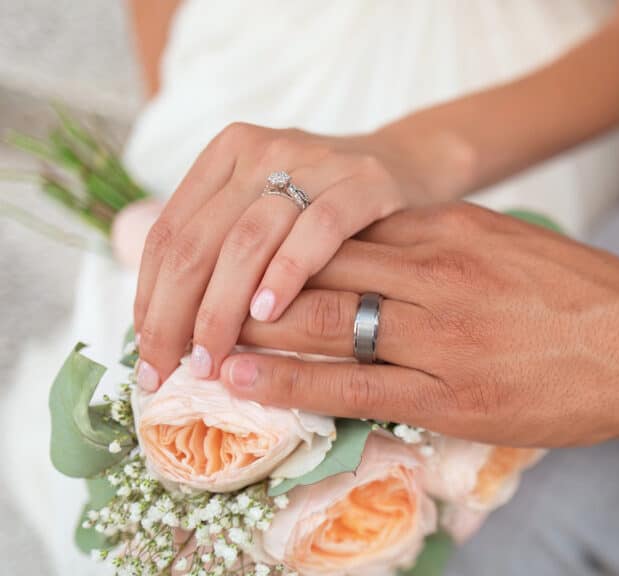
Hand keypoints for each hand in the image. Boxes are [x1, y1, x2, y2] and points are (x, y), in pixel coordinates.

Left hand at [134, 124, 432, 390]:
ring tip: (211, 358)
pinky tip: (268, 314)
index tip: (148, 356)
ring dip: (221, 309)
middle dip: (175, 316)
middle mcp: (262, 151)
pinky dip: (286, 274)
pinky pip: (316, 231)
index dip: (149, 300)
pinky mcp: (362, 182)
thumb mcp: (267, 211)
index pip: (168, 235)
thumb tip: (165, 330)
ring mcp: (313, 162)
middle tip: (171, 370)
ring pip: (246, 241)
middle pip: (198, 242)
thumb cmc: (327, 206)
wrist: (409, 166)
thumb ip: (222, 249)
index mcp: (226, 155)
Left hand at [219, 203, 618, 446]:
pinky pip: (354, 385)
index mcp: (454, 229)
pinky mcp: (452, 393)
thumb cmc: (588, 297)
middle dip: (253, 282)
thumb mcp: (513, 244)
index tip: (245, 254)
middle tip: (199, 293)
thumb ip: (447, 245)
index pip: (346, 229)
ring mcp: (444, 334)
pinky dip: (290, 382)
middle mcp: (439, 272)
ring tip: (199, 337)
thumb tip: (387, 253)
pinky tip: (243, 380)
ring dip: (255, 328)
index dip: (284, 244)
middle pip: (321, 267)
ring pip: (326, 322)